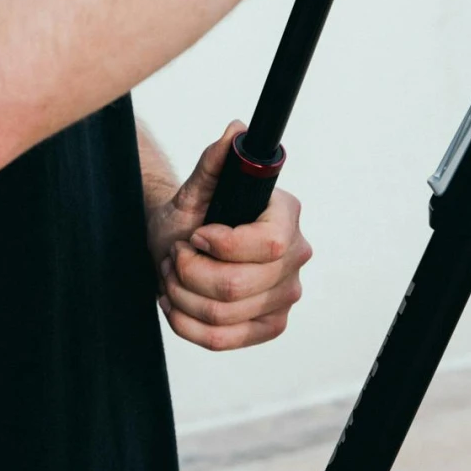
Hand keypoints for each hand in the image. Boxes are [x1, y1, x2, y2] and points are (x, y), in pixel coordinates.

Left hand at [147, 124, 311, 351]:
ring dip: (181, 295)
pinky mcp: (271, 325)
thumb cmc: (192, 212)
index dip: (222, 245)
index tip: (197, 234)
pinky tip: (175, 301)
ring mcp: (287, 294)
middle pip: (236, 287)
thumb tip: (236, 130)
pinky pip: (222, 340)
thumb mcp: (195, 187)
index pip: (268, 245)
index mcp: (287, 216)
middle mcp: (297, 256)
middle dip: (189, 272)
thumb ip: (214, 160)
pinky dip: (185, 323)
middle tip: (177, 254)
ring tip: (174, 273)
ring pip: (222, 315)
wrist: (184, 243)